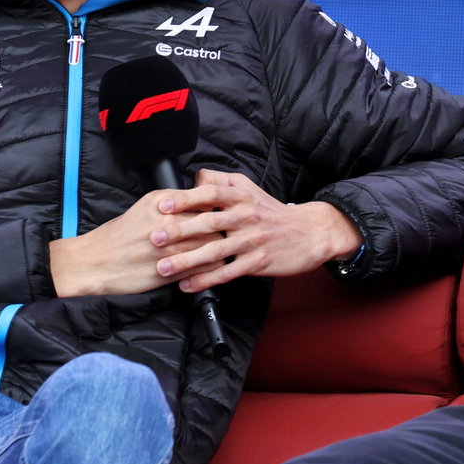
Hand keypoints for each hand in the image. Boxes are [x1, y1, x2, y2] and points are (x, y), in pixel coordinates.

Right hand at [50, 190, 224, 297]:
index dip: (218, 210)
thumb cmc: (119, 236)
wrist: (94, 262)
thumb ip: (175, 203)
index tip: (225, 215)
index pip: (206, 201)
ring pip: (212, 246)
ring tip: (222, 251)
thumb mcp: (146, 207)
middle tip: (229, 234)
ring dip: (220, 250)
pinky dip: (210, 268)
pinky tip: (209, 267)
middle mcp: (167, 223)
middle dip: (222, 230)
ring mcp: (170, 248)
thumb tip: (203, 202)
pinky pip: (203, 269)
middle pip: (212, 223)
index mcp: (162, 203)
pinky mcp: (170, 272)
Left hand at [148, 170, 363, 291]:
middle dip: (179, 231)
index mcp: (242, 197)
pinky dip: (206, 280)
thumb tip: (195, 178)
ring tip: (163, 268)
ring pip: (215, 251)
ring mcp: (252, 241)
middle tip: (154, 238)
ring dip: (186, 261)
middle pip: (209, 223)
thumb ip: (222, 181)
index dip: (186, 199)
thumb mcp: (251, 189)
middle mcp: (247, 217)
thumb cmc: (273, 212)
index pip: (211, 193)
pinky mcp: (258, 262)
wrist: (309, 233)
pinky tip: (188, 285)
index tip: (163, 205)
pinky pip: (227, 272)